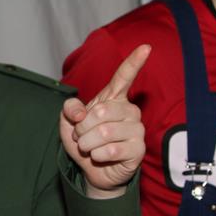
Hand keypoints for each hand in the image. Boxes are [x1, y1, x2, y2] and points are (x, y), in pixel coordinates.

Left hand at [59, 44, 149, 197]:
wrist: (91, 168)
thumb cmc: (84, 139)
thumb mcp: (68, 122)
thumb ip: (70, 109)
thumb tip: (81, 112)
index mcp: (113, 98)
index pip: (124, 77)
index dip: (134, 62)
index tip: (146, 47)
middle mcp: (129, 110)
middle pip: (101, 111)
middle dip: (81, 127)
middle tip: (81, 136)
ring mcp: (136, 129)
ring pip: (103, 132)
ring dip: (87, 143)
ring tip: (89, 147)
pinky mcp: (138, 149)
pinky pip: (111, 149)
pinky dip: (96, 155)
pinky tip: (99, 156)